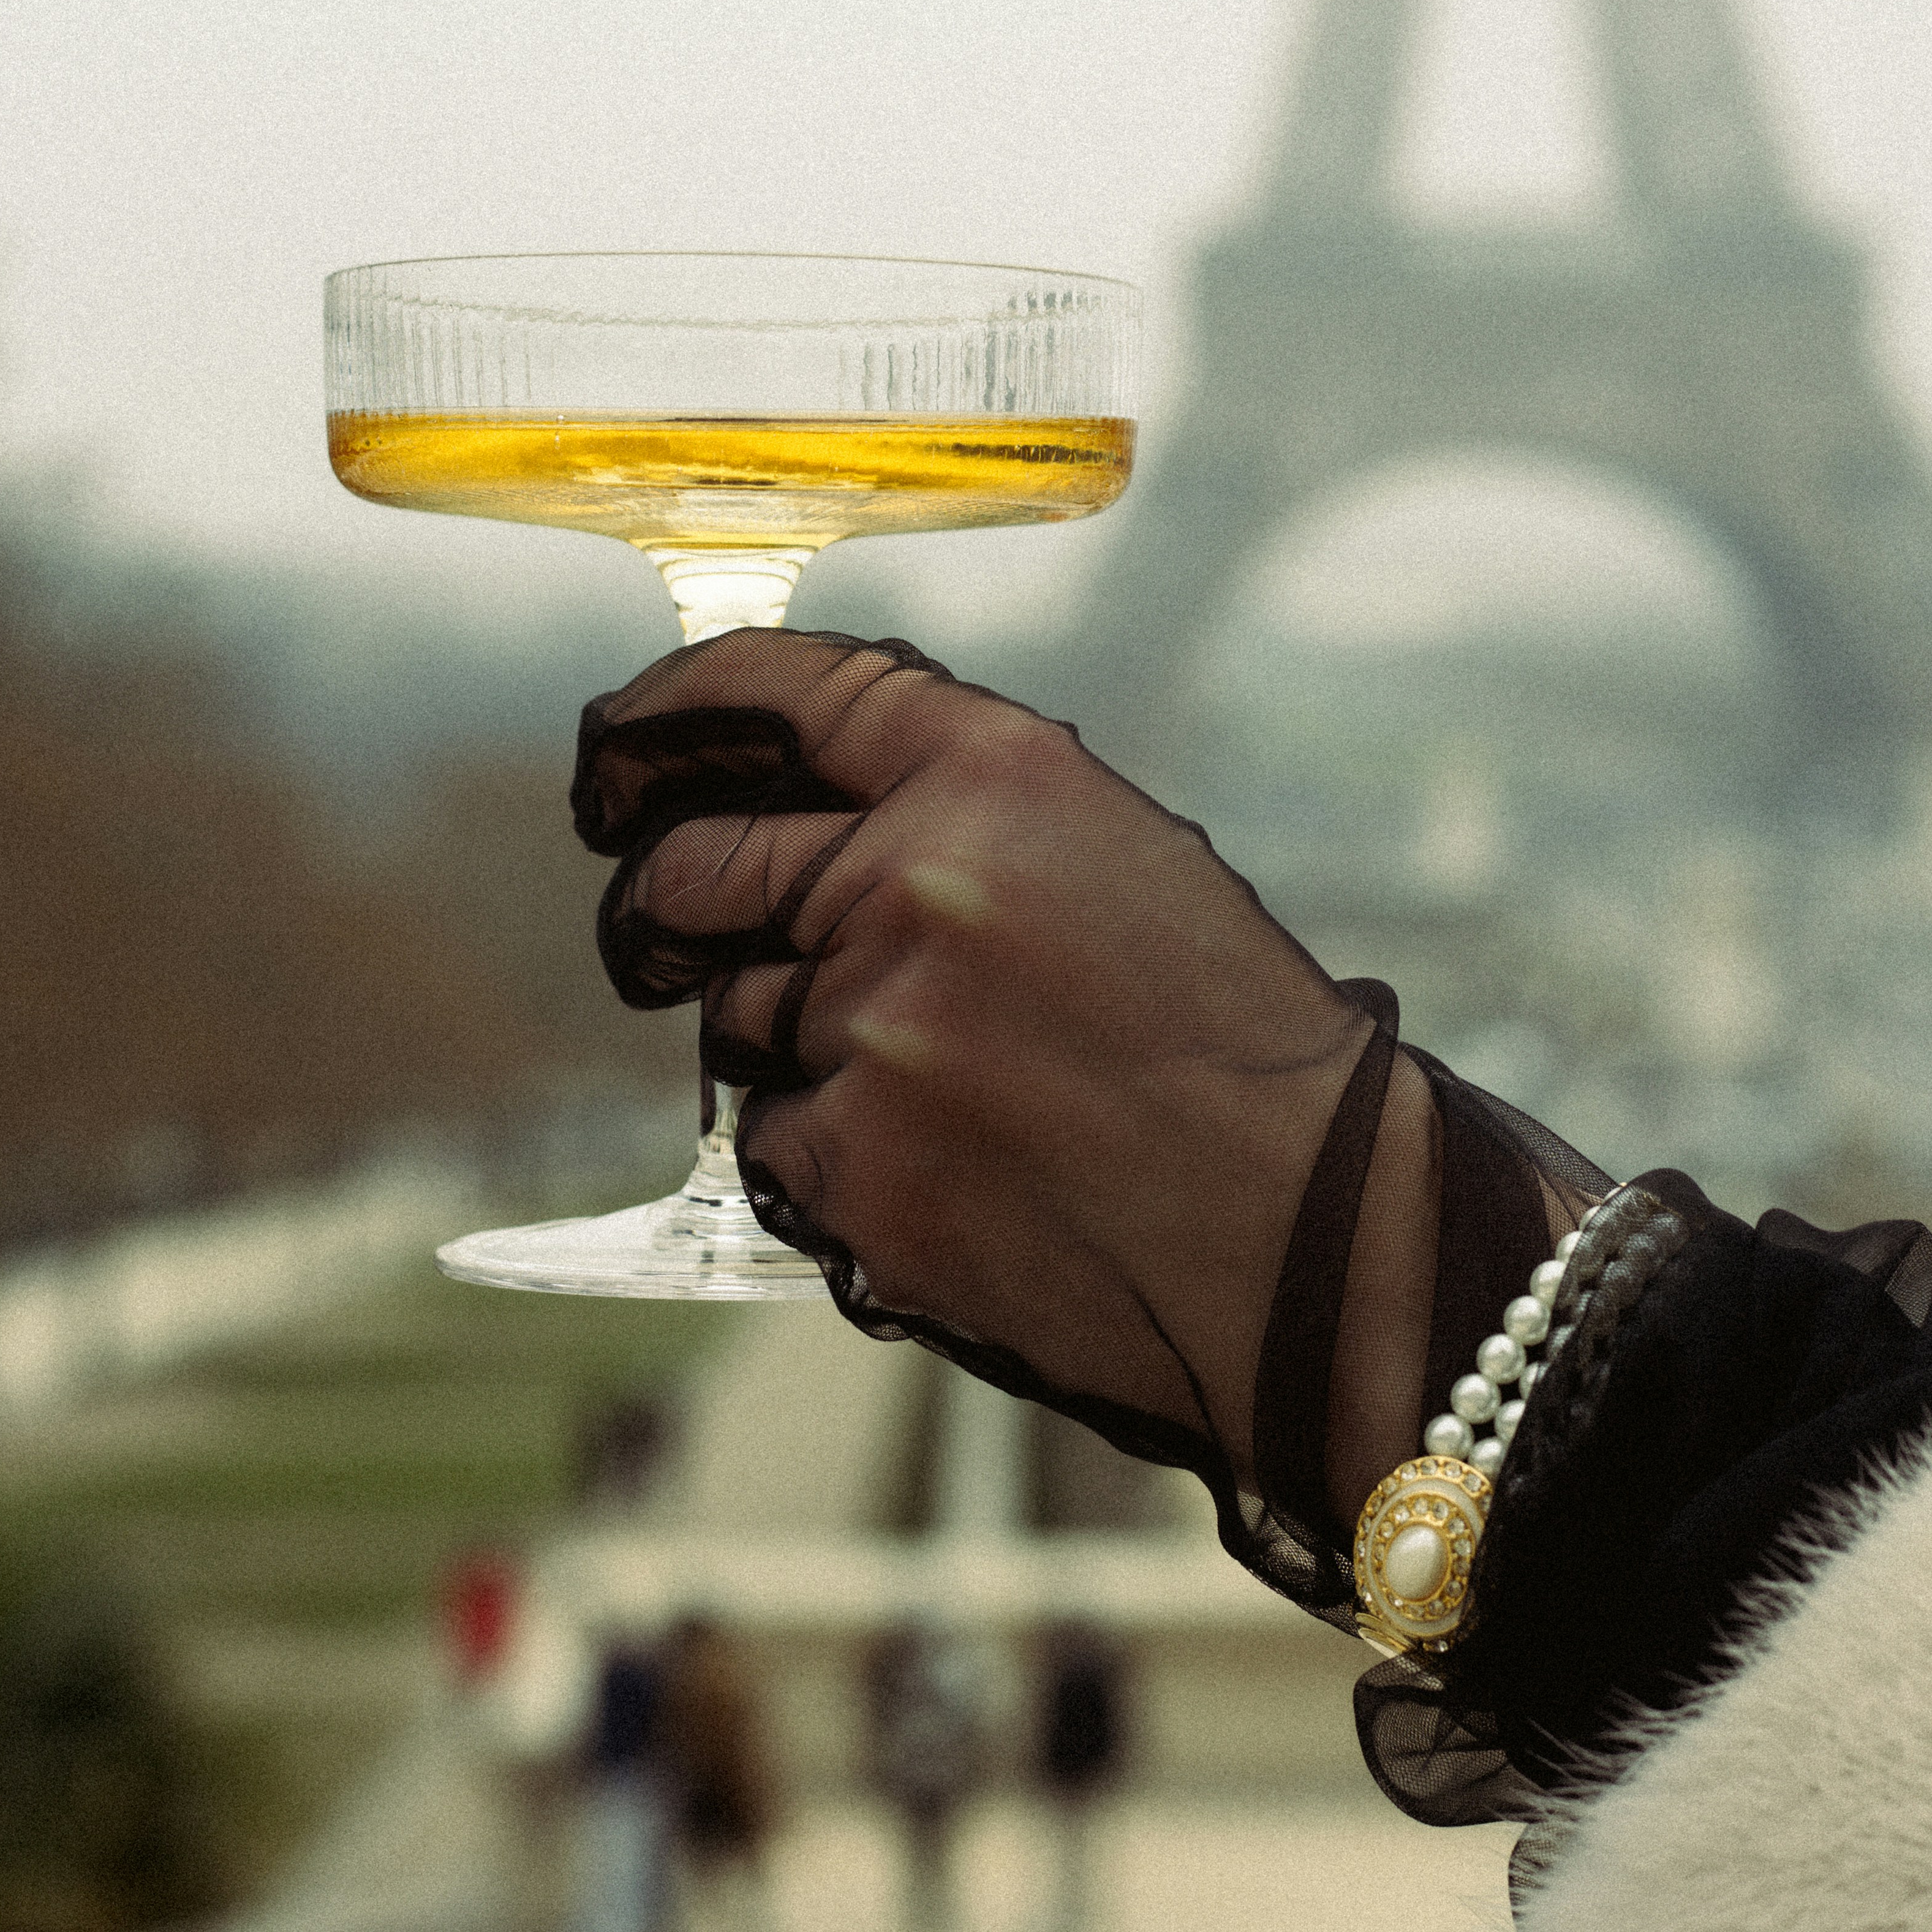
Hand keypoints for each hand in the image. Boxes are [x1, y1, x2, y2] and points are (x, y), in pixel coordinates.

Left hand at [571, 632, 1435, 1514]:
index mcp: (1001, 777)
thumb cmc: (1238, 1057)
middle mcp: (918, 879)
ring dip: (795, 1057)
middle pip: (693, 870)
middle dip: (661, 912)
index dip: (671, 709)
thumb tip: (806, 830)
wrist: (1316, 1237)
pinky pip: (777, 1151)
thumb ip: (964, 824)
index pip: (788, 694)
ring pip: (736, 1027)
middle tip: (662, 942)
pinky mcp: (854, 1170)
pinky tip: (955, 1185)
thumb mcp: (1123, 865)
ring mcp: (875, 1029)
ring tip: (948, 1105)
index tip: (615, 749)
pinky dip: (838, 1171)